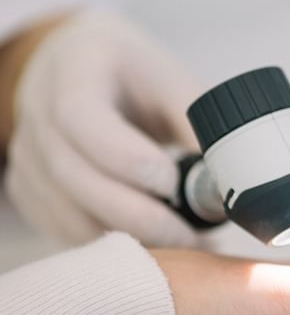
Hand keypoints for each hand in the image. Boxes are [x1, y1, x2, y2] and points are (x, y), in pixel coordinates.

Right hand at [4, 10, 201, 245]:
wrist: (82, 68)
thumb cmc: (136, 76)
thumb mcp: (171, 82)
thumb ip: (199, 124)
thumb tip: (237, 178)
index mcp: (76, 68)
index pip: (81, 116)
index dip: (127, 157)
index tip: (174, 183)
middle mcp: (37, 111)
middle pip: (73, 175)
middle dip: (138, 215)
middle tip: (190, 237)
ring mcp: (27, 154)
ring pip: (68, 212)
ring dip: (127, 237)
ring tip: (181, 245)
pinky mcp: (30, 189)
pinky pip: (65, 229)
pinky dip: (111, 246)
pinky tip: (153, 245)